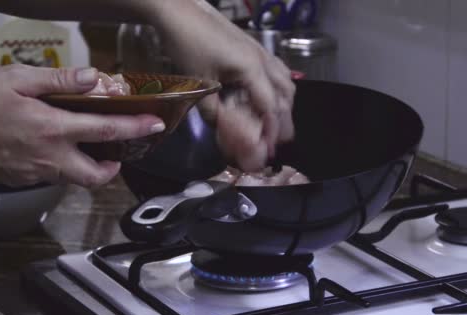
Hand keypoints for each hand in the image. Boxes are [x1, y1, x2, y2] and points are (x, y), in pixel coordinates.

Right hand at [0, 65, 163, 187]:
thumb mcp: (17, 79)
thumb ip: (60, 80)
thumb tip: (94, 79)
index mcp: (53, 129)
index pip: (107, 131)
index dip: (136, 128)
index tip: (155, 125)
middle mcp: (50, 157)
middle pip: (96, 176)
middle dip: (115, 168)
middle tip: (119, 153)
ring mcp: (36, 173)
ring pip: (75, 179)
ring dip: (89, 167)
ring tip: (88, 147)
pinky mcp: (23, 179)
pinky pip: (54, 177)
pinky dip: (65, 166)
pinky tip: (56, 148)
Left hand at [150, 0, 295, 170]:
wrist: (180, 11)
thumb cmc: (188, 45)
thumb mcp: (198, 81)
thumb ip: (211, 110)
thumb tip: (220, 129)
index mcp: (252, 69)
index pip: (270, 106)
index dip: (271, 129)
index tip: (269, 148)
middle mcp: (263, 60)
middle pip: (285, 95)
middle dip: (284, 120)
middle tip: (279, 141)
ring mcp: (261, 51)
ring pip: (285, 81)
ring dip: (284, 103)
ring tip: (276, 121)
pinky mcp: (254, 47)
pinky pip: (277, 70)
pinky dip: (278, 87)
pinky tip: (269, 95)